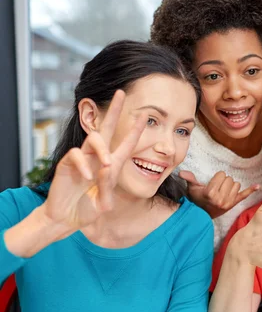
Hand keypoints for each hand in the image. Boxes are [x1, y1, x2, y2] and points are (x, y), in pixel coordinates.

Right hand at [42, 90, 146, 230]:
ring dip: (102, 149)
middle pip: (107, 128)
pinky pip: (76, 155)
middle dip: (115, 110)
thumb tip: (106, 167)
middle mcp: (98, 157)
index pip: (127, 144)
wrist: (67, 218)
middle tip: (121, 93)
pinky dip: (84, 165)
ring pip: (93, 139)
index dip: (136, 131)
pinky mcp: (68, 163)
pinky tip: (88, 177)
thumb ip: (108, 187)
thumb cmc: (87, 208)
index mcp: (112, 165)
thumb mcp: (104, 201)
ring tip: (107, 164)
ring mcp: (83, 159)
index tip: (145, 116)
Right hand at [180, 170, 259, 218]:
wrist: (202, 214)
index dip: (217, 177)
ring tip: (222, 191)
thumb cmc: (197, 199)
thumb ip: (189, 179)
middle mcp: (221, 198)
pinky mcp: (234, 204)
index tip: (212, 184)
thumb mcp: (192, 188)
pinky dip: (251, 190)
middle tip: (217, 188)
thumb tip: (182, 172)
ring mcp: (228, 202)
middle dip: (223, 181)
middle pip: (229, 179)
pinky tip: (258, 186)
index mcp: (211, 193)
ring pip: (236, 184)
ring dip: (230, 185)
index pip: (221, 175)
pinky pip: (244, 195)